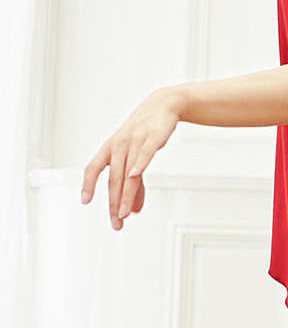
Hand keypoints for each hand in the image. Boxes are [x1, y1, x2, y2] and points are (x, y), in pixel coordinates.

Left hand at [81, 88, 180, 229]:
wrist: (163, 104)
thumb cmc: (146, 131)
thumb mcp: (137, 157)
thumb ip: (136, 185)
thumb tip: (133, 210)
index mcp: (110, 148)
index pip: (93, 168)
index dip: (88, 184)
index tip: (85, 201)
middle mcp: (119, 145)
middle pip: (113, 178)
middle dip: (114, 203)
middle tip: (117, 223)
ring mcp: (135, 140)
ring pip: (128, 172)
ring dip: (126, 194)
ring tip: (126, 214)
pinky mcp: (153, 137)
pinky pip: (144, 153)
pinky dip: (139, 164)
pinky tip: (136, 176)